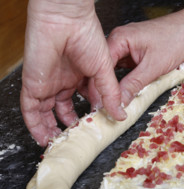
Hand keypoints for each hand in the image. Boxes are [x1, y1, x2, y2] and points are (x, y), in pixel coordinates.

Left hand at [21, 0, 125, 145]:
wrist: (66, 20)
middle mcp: (63, 81)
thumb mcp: (104, 70)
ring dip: (50, 128)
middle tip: (75, 137)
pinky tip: (42, 137)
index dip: (89, 115)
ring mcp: (48, 83)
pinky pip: (31, 109)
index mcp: (80, 76)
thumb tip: (121, 114)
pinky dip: (35, 125)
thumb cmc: (87, 36)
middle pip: (63, 108)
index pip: (84, 100)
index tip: (95, 127)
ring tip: (58, 142)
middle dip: (68, 124)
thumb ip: (111, 93)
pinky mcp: (34, 85)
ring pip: (45, 111)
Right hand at [108, 13, 183, 105]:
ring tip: (113, 103)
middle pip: (105, 68)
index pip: (101, 67)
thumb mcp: (153, 67)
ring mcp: (127, 46)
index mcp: (120, 38)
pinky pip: (125, 69)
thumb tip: (119, 101)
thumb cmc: (176, 39)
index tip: (101, 105)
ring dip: (115, 85)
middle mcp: (120, 40)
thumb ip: (133, 84)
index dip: (99, 88)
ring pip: (115, 70)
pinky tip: (125, 92)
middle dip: (104, 88)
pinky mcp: (135, 52)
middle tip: (104, 107)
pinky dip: (125, 80)